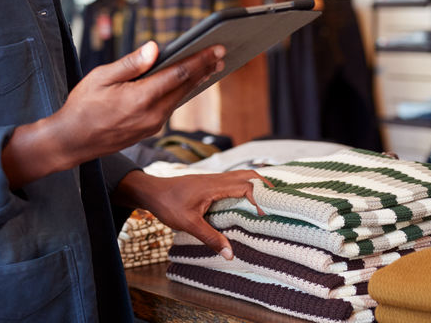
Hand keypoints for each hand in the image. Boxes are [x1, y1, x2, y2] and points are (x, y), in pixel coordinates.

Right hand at [1, 41, 224, 187]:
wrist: (72, 142)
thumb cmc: (82, 106)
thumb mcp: (100, 77)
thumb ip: (130, 64)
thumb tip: (155, 48)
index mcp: (141, 98)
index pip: (179, 74)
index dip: (200, 59)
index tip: (217, 48)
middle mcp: (152, 114)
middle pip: (186, 87)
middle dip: (205, 68)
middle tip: (222, 53)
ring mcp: (152, 125)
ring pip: (180, 98)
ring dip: (196, 81)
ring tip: (210, 66)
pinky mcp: (149, 131)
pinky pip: (170, 107)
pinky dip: (181, 93)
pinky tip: (185, 84)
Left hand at [114, 169, 270, 258]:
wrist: (151, 191)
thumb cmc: (167, 204)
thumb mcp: (188, 223)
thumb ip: (210, 237)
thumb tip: (230, 254)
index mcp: (214, 186)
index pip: (245, 185)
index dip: (259, 197)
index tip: (265, 214)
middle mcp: (216, 179)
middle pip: (247, 175)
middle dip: (265, 185)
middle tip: (279, 200)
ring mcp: (212, 180)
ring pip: (240, 177)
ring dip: (255, 186)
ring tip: (269, 201)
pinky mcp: (208, 184)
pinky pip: (232, 182)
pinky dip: (244, 188)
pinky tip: (246, 201)